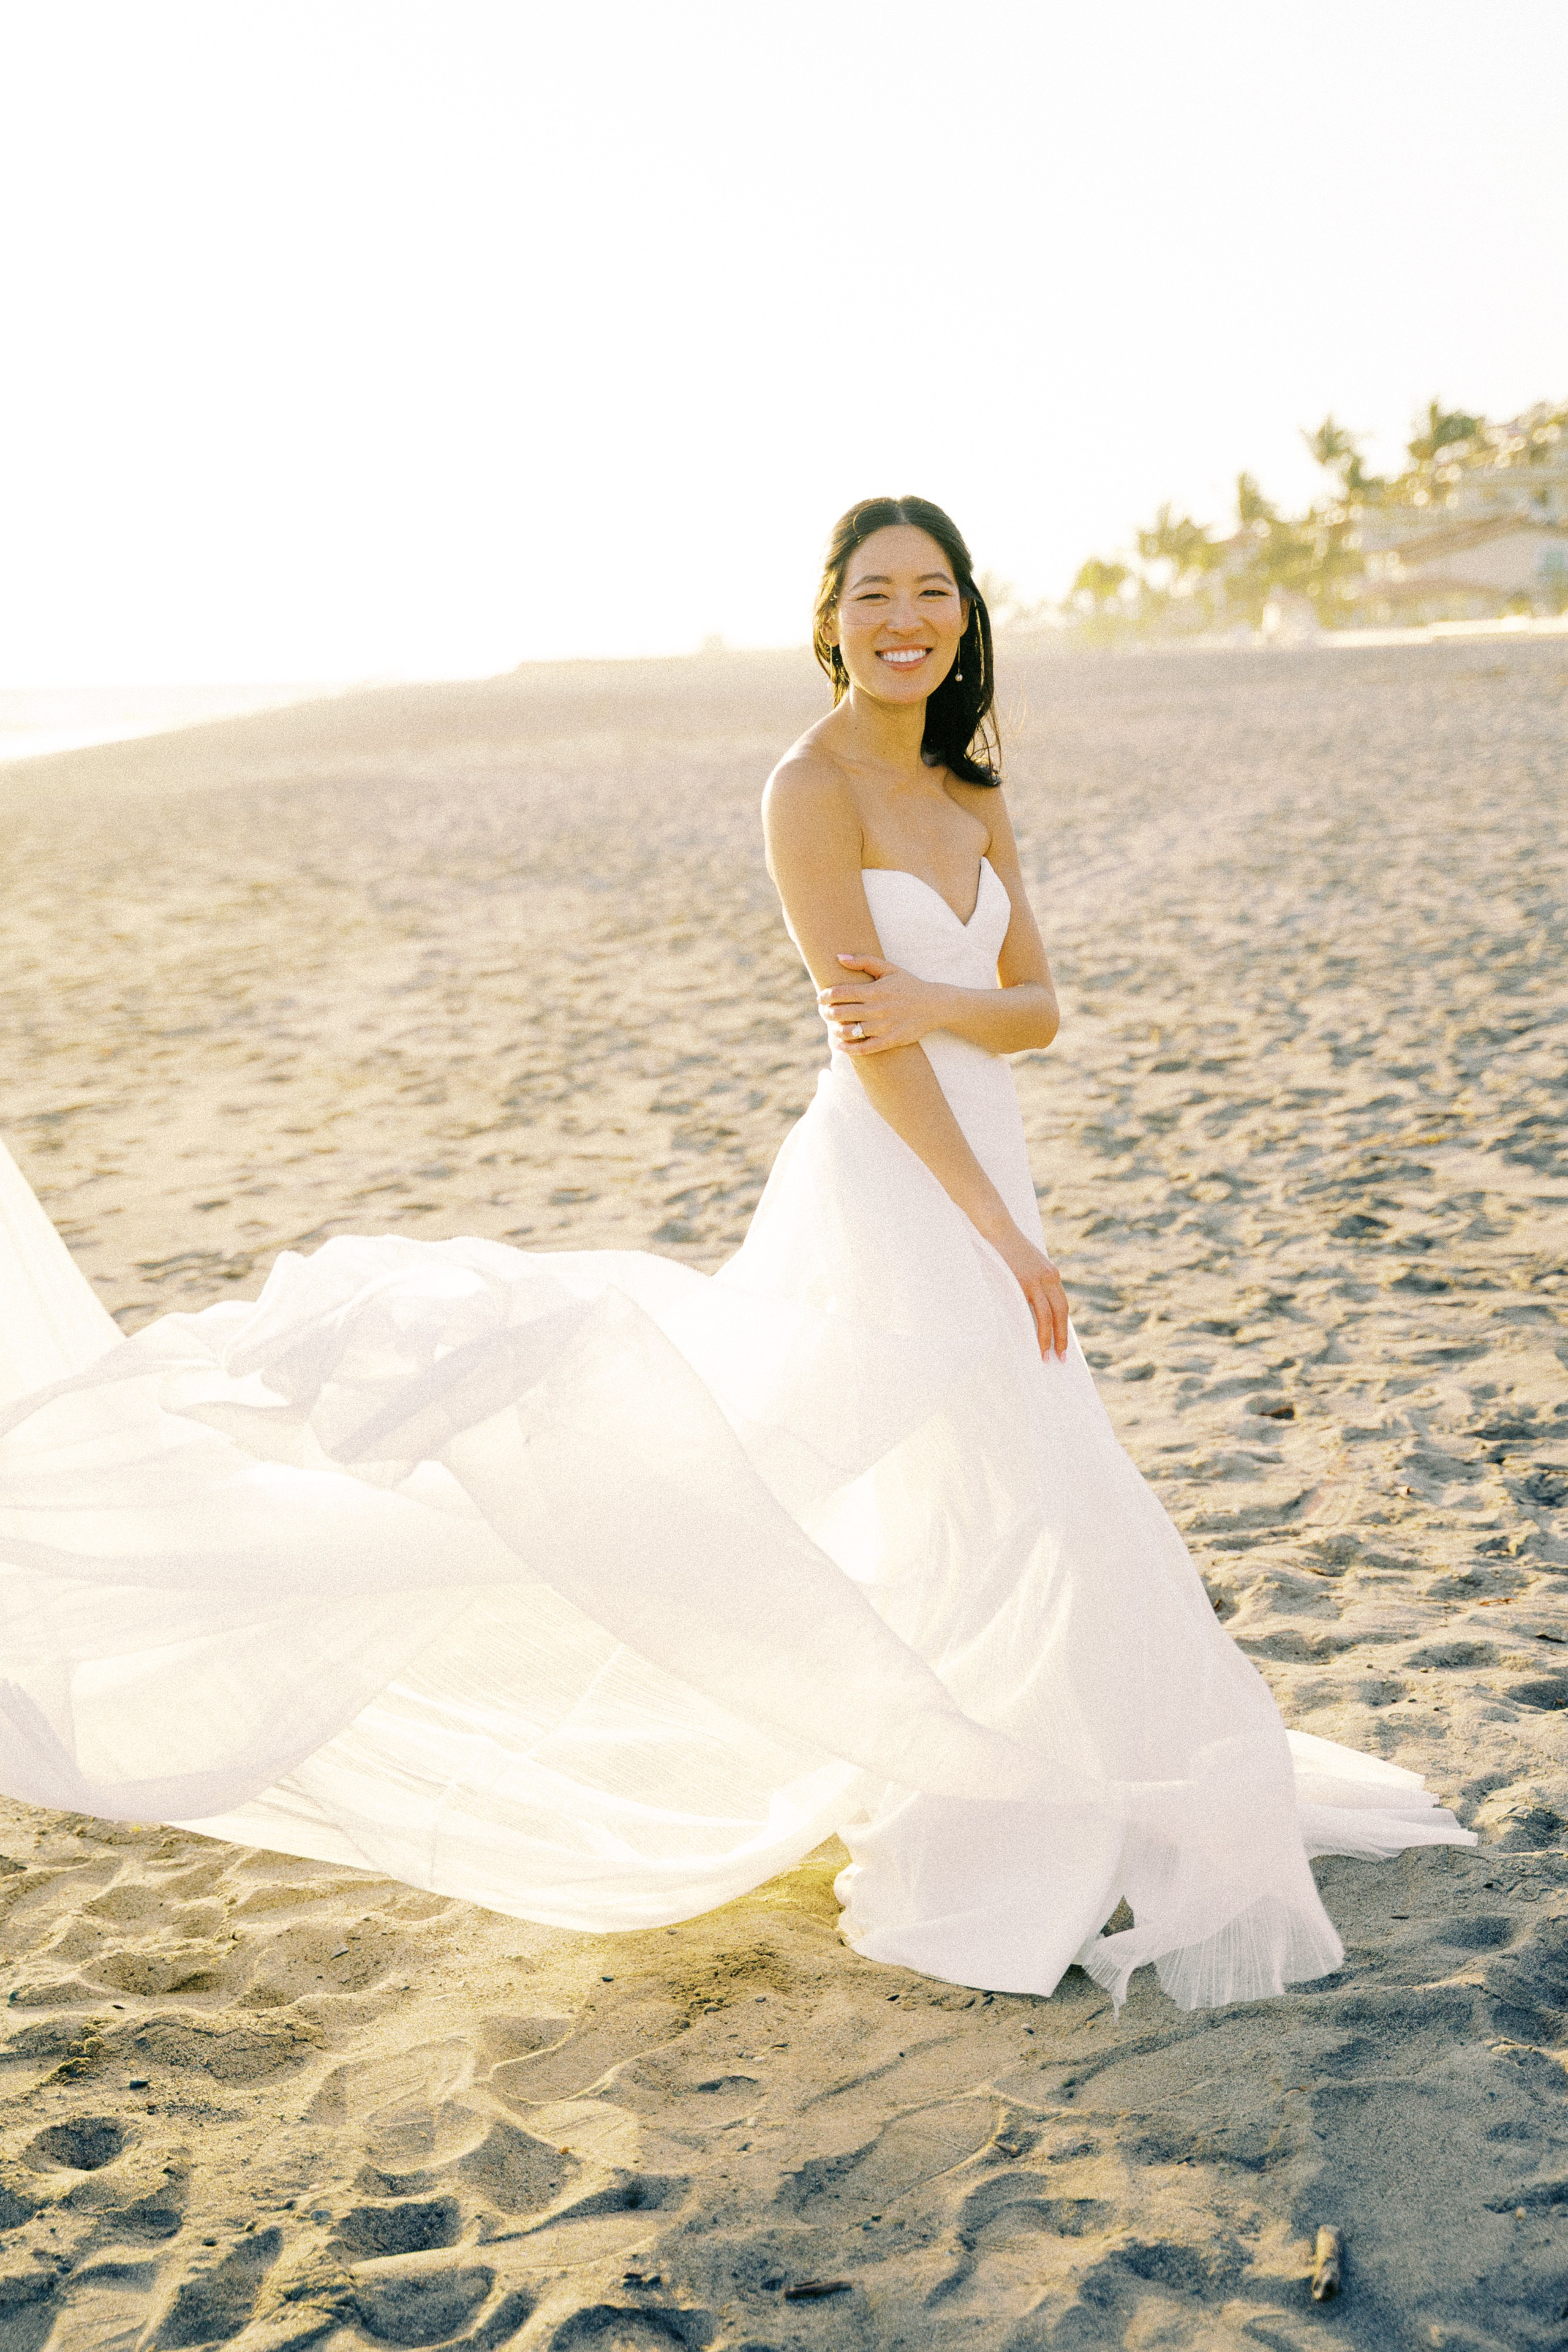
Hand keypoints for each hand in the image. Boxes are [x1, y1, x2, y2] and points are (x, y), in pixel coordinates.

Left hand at [818, 956, 944, 1054]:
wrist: (936, 1005)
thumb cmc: (909, 985)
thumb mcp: (889, 969)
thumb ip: (864, 961)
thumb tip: (839, 957)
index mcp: (875, 990)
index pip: (841, 993)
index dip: (826, 996)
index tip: (821, 998)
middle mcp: (878, 1009)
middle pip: (841, 1012)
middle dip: (827, 1012)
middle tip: (824, 1011)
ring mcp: (884, 1026)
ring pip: (850, 1031)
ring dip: (836, 1029)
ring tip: (834, 1026)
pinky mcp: (890, 1040)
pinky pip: (864, 1048)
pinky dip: (849, 1048)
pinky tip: (840, 1045)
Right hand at [980, 1220, 1070, 1360]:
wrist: (996, 1227)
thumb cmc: (1003, 1247)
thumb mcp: (1023, 1265)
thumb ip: (1029, 1282)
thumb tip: (1024, 1304)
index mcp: (1051, 1273)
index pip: (1061, 1305)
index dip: (1062, 1325)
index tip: (1061, 1342)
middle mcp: (1050, 1277)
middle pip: (1062, 1313)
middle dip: (1062, 1337)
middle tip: (1062, 1357)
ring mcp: (1039, 1280)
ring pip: (1051, 1315)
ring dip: (1050, 1339)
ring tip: (1048, 1357)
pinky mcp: (1026, 1282)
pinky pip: (1037, 1311)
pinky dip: (1039, 1329)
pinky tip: (1036, 1343)